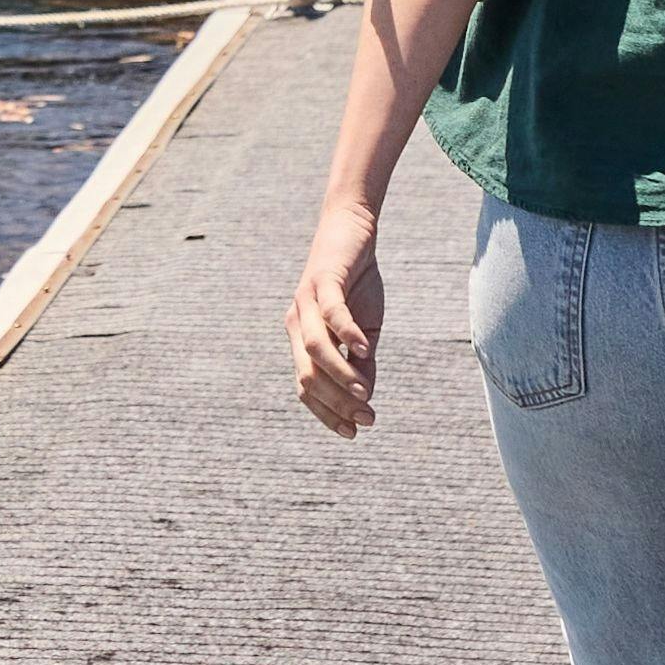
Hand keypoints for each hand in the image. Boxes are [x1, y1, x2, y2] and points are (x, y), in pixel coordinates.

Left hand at [287, 193, 388, 436]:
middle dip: (337, 403)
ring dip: (340, 377)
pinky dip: (347, 333)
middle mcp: (296, 324)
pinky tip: (364, 349)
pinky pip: (332, 313)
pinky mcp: (324, 281)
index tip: (354, 432)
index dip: (328, 413)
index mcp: (302, 340)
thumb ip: (363, 360)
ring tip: (365, 394)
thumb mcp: (365, 328)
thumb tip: (367, 396)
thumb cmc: (357, 283)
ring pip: (315, 350)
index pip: (307, 388)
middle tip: (367, 419)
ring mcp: (306, 303)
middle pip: (308, 377)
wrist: (352, 231)